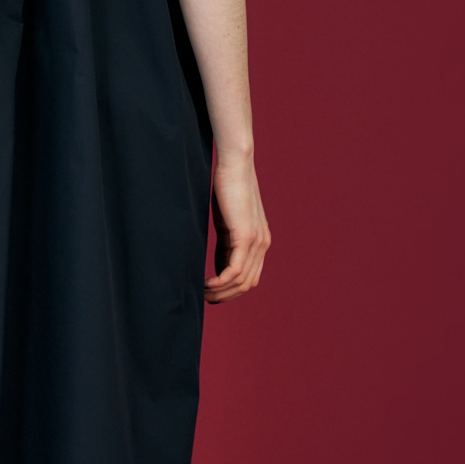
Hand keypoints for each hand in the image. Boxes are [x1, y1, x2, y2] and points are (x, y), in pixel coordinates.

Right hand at [206, 156, 270, 304]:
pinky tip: (206, 283)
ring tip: (202, 292)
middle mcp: (262, 244)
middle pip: (247, 284)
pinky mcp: (246, 236)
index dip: (230, 291)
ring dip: (220, 291)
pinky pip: (235, 270)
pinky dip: (220, 282)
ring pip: (241, 281)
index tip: (211, 295)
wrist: (235, 165)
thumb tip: (219, 269)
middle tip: (203, 298)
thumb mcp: (227, 224)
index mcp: (260, 242)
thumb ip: (227, 246)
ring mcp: (256, 241)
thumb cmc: (227, 190)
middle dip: (225, 295)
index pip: (249, 278)